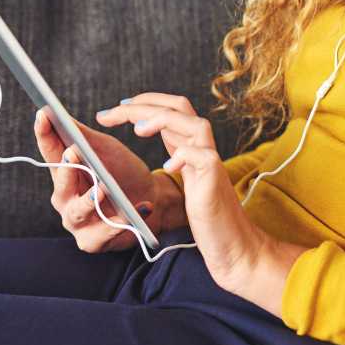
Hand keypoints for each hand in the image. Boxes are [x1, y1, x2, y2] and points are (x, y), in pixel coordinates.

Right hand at [33, 106, 162, 252]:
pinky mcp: (92, 241)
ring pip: (77, 212)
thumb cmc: (123, 172)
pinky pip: (103, 233)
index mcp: (65, 172)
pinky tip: (135, 210)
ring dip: (89, 200)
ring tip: (102, 188)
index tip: (43, 114)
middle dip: (66, 170)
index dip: (44, 133)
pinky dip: (119, 222)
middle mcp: (65, 198)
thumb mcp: (104, 149)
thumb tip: (58, 113)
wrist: (152, 199)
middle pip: (60, 184)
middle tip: (73, 153)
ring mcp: (77, 221)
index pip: (50, 151)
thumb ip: (82, 136)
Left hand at [95, 92, 273, 294]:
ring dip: (162, 119)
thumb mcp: (183, 178)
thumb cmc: (205, 214)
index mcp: (191, 143)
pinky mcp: (215, 178)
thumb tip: (146, 136)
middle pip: (178, 106)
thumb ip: (172, 155)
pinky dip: (183, 155)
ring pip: (193, 123)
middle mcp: (202, 146)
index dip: (143, 102)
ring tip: (137, 130)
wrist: (232, 242)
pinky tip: (168, 166)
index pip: (170, 107)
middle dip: (143, 103)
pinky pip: (202, 156)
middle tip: (112, 111)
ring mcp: (211, 160)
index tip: (115, 108)